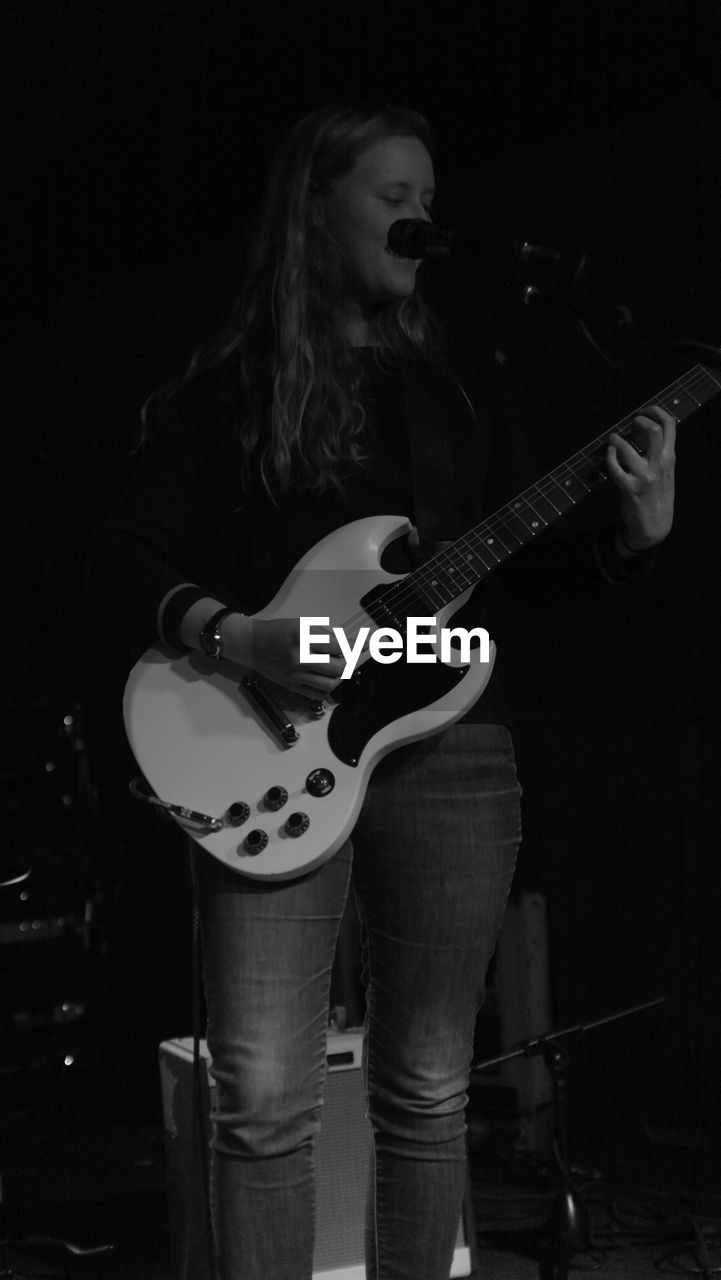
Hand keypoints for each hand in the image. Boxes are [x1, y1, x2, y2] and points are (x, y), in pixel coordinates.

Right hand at [223, 615, 345, 696]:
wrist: (251, 645)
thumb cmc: (278, 632)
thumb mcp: (301, 625)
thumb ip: (324, 635)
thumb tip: (348, 646)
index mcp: (301, 637)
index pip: (337, 645)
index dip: (354, 646)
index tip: (365, 645)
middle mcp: (298, 657)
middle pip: (337, 667)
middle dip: (349, 662)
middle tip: (349, 656)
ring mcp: (295, 675)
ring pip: (330, 683)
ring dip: (340, 676)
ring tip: (338, 667)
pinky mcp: (291, 686)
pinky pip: (318, 693)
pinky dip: (328, 687)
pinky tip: (327, 678)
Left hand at [606, 404, 675, 550]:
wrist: (654, 526)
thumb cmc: (657, 496)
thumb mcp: (666, 472)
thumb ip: (659, 453)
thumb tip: (643, 430)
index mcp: (670, 458)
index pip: (669, 425)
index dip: (655, 410)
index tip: (643, 411)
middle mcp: (660, 464)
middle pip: (654, 431)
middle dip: (639, 421)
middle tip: (630, 423)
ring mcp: (645, 477)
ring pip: (628, 449)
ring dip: (616, 440)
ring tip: (611, 439)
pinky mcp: (630, 489)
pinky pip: (615, 468)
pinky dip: (609, 458)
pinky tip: (608, 455)